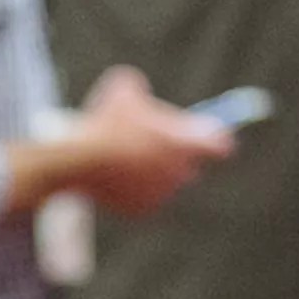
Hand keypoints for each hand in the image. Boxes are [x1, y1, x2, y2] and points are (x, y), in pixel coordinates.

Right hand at [76, 66, 235, 215]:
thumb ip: (141, 91)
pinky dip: (133, 188)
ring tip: (132, 156)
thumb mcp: (123, 86)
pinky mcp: (141, 212)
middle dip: (177, 154)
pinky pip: (143, 197)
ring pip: (163, 181)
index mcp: (185, 144)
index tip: (206, 132)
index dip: (214, 138)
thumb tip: (140, 95)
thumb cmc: (103, 119)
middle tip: (161, 142)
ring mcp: (161, 195)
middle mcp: (180, 173)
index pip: (220, 145)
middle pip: (190, 164)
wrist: (77, 160)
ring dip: (153, 170)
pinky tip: (118, 175)